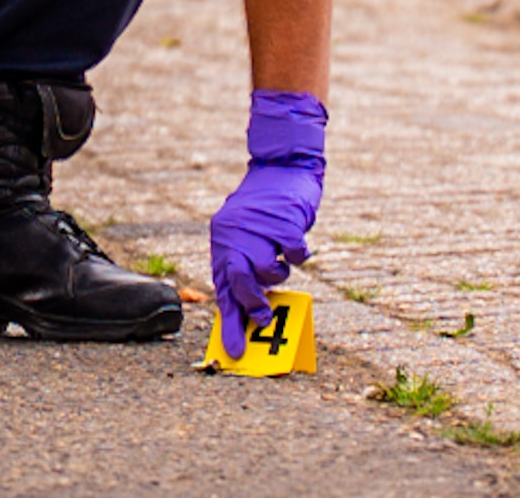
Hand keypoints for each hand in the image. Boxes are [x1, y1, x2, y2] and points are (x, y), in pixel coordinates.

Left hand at [210, 90, 325, 358]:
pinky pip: (293, 254)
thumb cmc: (265, 209)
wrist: (282, 168)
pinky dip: (298, 256)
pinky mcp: (283, 220)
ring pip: (267, 270)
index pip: (221, 288)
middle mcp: (234, 233)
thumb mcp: (246, 236)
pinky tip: (295, 245)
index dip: (229, 322)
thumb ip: (245, 268)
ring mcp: (258, 227)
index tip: (236, 351)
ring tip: (281, 261)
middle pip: (239, 282)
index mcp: (222, 239)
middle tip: (265, 319)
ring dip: (278, 274)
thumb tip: (254, 312)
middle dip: (254, 305)